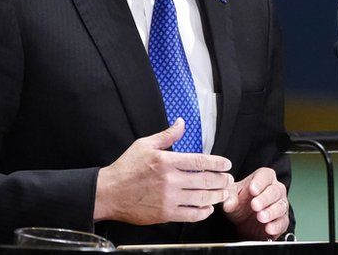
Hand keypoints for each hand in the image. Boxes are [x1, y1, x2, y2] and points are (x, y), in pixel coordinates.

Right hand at [94, 118, 233, 224]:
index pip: (200, 161)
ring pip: (201, 198)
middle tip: (229, 180)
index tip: (227, 164)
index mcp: (167, 161)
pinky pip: (190, 215)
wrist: (109, 193)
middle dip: (222, 180)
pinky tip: (207, 208)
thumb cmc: (126, 168)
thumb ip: (167, 135)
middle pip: (205, 180)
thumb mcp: (144, 144)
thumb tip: (181, 122)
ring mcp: (168, 199)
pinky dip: (202, 212)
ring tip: (223, 193)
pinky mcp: (165, 214)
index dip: (217, 163)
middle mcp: (170, 180)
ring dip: (216, 196)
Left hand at [222, 167, 289, 239]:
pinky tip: (269, 228)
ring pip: (281, 206)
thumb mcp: (232, 196)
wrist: (244, 221)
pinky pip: (282, 222)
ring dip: (271, 212)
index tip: (252, 190)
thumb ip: (229, 197)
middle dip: (265, 199)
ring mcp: (281, 204)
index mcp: (263, 178)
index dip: (259, 182)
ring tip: (261, 217)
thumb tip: (228, 204)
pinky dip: (276, 226)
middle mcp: (276, 189)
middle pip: (275, 191)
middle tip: (255, 205)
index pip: (265, 176)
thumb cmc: (240, 202)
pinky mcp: (282, 220)